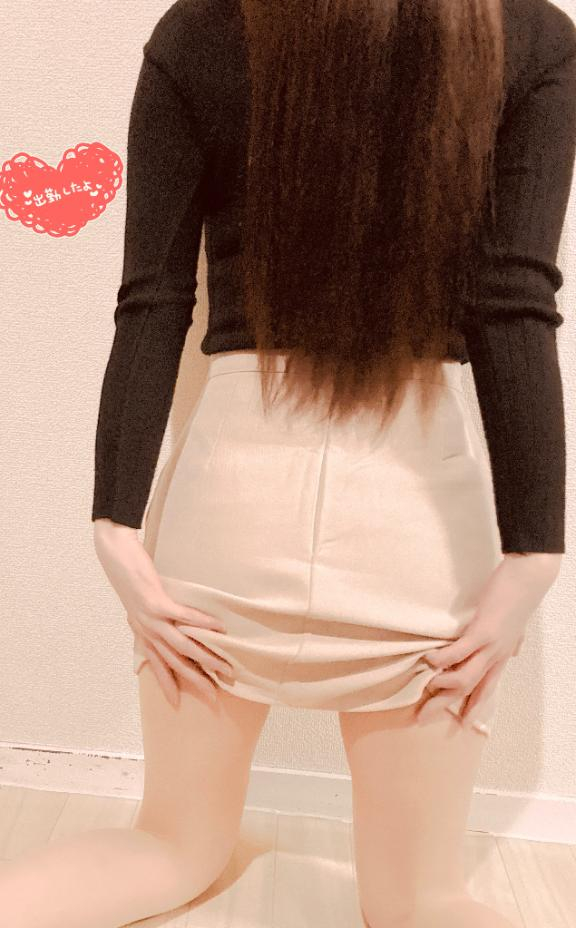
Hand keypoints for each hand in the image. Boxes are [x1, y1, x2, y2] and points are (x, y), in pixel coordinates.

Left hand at [93, 518, 233, 708]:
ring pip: (183, 646)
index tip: (178, 704)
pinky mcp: (157, 602)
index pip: (157, 665)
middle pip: (174, 663)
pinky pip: (185, 617)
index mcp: (140, 632)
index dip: (167, 685)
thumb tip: (166, 625)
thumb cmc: (127, 576)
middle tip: (214, 696)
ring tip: (225, 667)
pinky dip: (203, 624)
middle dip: (196, 681)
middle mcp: (146, 630)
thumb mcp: (134, 604)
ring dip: (206, 658)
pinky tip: (219, 629)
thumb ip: (148, 618)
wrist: (114, 555)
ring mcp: (151, 618)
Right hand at [416, 552, 561, 728]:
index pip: (486, 689)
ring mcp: (490, 647)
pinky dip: (442, 660)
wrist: (530, 579)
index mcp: (501, 656)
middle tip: (422, 718)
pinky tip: (428, 660)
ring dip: (444, 687)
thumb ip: (515, 640)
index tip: (460, 724)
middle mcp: (496, 657)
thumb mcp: (519, 626)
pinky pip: (458, 653)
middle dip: (445, 706)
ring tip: (426, 687)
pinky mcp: (482, 632)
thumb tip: (516, 649)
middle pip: (470, 691)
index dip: (472, 707)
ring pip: (465, 679)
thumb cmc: (520, 598)